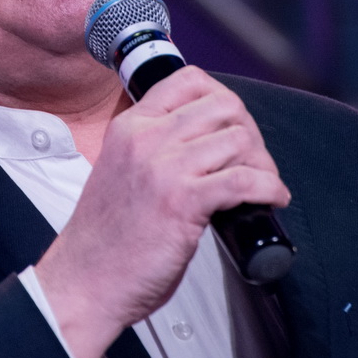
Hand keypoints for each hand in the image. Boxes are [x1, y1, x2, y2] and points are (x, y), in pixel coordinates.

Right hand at [34, 65, 290, 357]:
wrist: (85, 277)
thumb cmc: (106, 235)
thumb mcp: (120, 167)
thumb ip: (151, 147)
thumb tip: (203, 141)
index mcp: (129, 125)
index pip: (189, 80)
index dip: (223, 98)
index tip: (232, 126)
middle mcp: (146, 137)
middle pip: (224, 105)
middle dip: (250, 130)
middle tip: (253, 160)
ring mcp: (164, 167)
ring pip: (238, 138)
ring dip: (263, 162)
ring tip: (263, 184)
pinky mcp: (183, 201)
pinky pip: (245, 179)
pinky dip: (269, 188)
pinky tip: (272, 200)